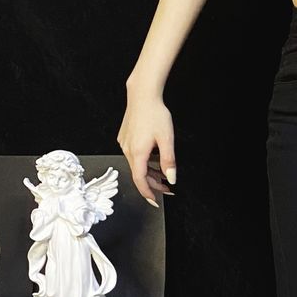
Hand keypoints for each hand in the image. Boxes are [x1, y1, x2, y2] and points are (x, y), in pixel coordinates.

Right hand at [116, 88, 176, 207]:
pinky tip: (154, 160)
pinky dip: (144, 162)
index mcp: (137, 153)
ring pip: (137, 165)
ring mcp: (124, 143)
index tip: (155, 202)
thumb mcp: (167, 139)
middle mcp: (128, 150)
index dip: (148, 194)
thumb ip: (169, 161)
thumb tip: (171, 178)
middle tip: (167, 189)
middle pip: (139, 174)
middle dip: (153, 184)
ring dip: (149, 173)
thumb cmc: (155, 113)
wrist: (142, 94)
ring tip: (163, 175)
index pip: (140, 181)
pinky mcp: (125, 137)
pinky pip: (134, 156)